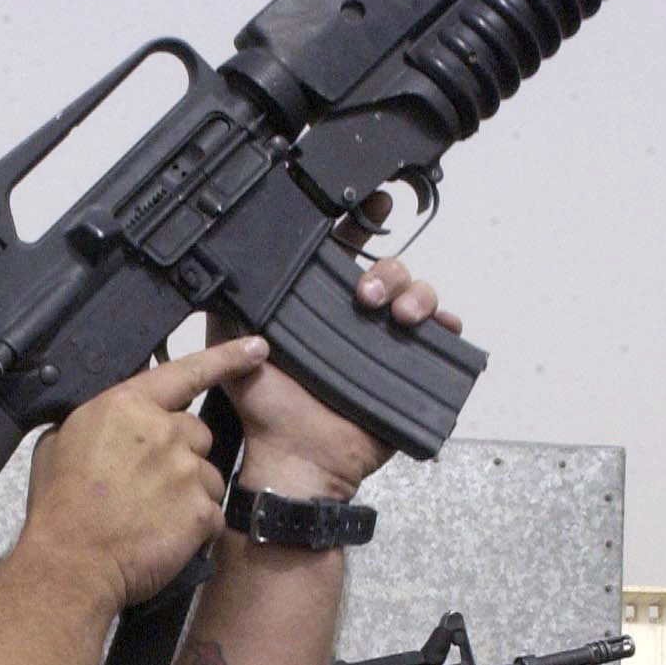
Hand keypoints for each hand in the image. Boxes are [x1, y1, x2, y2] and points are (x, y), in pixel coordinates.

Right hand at [18, 337, 269, 609]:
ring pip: (206, 475)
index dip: (226, 358)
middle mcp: (163, 431)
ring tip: (150, 516)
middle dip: (180, 454)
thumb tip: (113, 421)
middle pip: (197, 432)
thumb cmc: (59, 509)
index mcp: (127, 406)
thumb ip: (99, 421)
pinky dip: (193, 528)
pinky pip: (210, 513)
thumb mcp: (59, 442)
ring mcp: (185, 471)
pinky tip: (162, 536)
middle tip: (147, 486)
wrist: (69, 564)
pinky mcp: (200, 510)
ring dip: (188, 493)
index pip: (186, 371)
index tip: (255, 348)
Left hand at [214, 197, 461, 502]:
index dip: (361, 224)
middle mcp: (355, 320)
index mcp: (318, 307)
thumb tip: (219, 270)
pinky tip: (439, 325)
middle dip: (386, 270)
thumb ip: (229, 310)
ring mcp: (385, 343)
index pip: (345, 252)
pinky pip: (441, 337)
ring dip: (416, 293)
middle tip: (365, 295)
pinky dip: (447, 324)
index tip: (373, 206)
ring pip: (418, 295)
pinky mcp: (409, 370)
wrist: (297, 458)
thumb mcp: (236, 349)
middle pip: (389, 269)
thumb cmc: (267, 412)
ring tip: (399, 315)